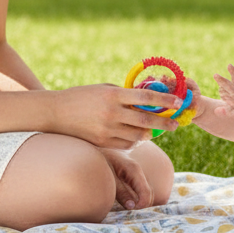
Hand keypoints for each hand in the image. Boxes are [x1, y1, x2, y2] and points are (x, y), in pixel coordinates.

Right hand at [50, 83, 179, 148]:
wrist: (55, 112)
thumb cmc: (81, 96)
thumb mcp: (103, 88)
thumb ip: (123, 93)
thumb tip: (145, 98)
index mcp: (113, 95)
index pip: (146, 98)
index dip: (165, 101)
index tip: (178, 103)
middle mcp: (112, 113)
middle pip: (146, 120)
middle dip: (164, 123)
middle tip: (175, 124)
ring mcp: (106, 129)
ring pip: (137, 136)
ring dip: (150, 134)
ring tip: (156, 132)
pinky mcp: (101, 142)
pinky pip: (124, 144)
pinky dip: (134, 141)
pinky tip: (137, 137)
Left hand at [99, 147, 154, 209]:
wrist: (94, 146)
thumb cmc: (100, 160)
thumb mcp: (109, 177)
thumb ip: (121, 192)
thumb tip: (132, 206)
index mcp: (134, 170)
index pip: (146, 193)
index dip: (141, 206)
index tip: (130, 211)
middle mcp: (137, 170)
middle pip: (148, 193)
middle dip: (142, 205)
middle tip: (127, 212)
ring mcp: (135, 171)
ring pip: (144, 191)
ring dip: (139, 202)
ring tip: (126, 209)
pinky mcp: (130, 173)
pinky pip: (138, 188)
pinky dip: (136, 197)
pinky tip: (124, 201)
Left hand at [213, 64, 233, 135]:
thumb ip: (229, 92)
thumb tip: (220, 87)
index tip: (229, 65)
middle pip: (232, 88)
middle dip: (224, 81)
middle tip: (215, 75)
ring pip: (233, 99)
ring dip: (226, 95)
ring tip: (219, 90)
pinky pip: (232, 112)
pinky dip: (225, 111)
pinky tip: (217, 110)